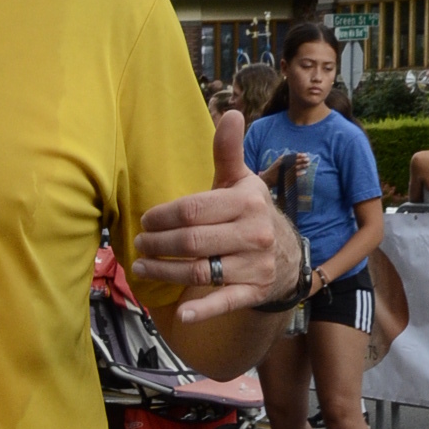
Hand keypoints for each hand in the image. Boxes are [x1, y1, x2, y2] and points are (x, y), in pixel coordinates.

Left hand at [132, 111, 301, 322]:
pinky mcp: (253, 292)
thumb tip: (231, 112)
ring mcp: (255, 266)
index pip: (194, 210)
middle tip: (139, 245)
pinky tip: (183, 315)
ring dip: (164, 272)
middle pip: (192, 242)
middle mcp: (254, 234)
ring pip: (200, 272)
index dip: (163, 216)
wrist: (289, 256)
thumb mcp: (242, 183)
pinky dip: (203, 311)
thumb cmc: (252, 214)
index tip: (145, 221)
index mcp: (247, 202)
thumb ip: (228, 152)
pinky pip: (225, 302)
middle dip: (158, 245)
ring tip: (141, 268)